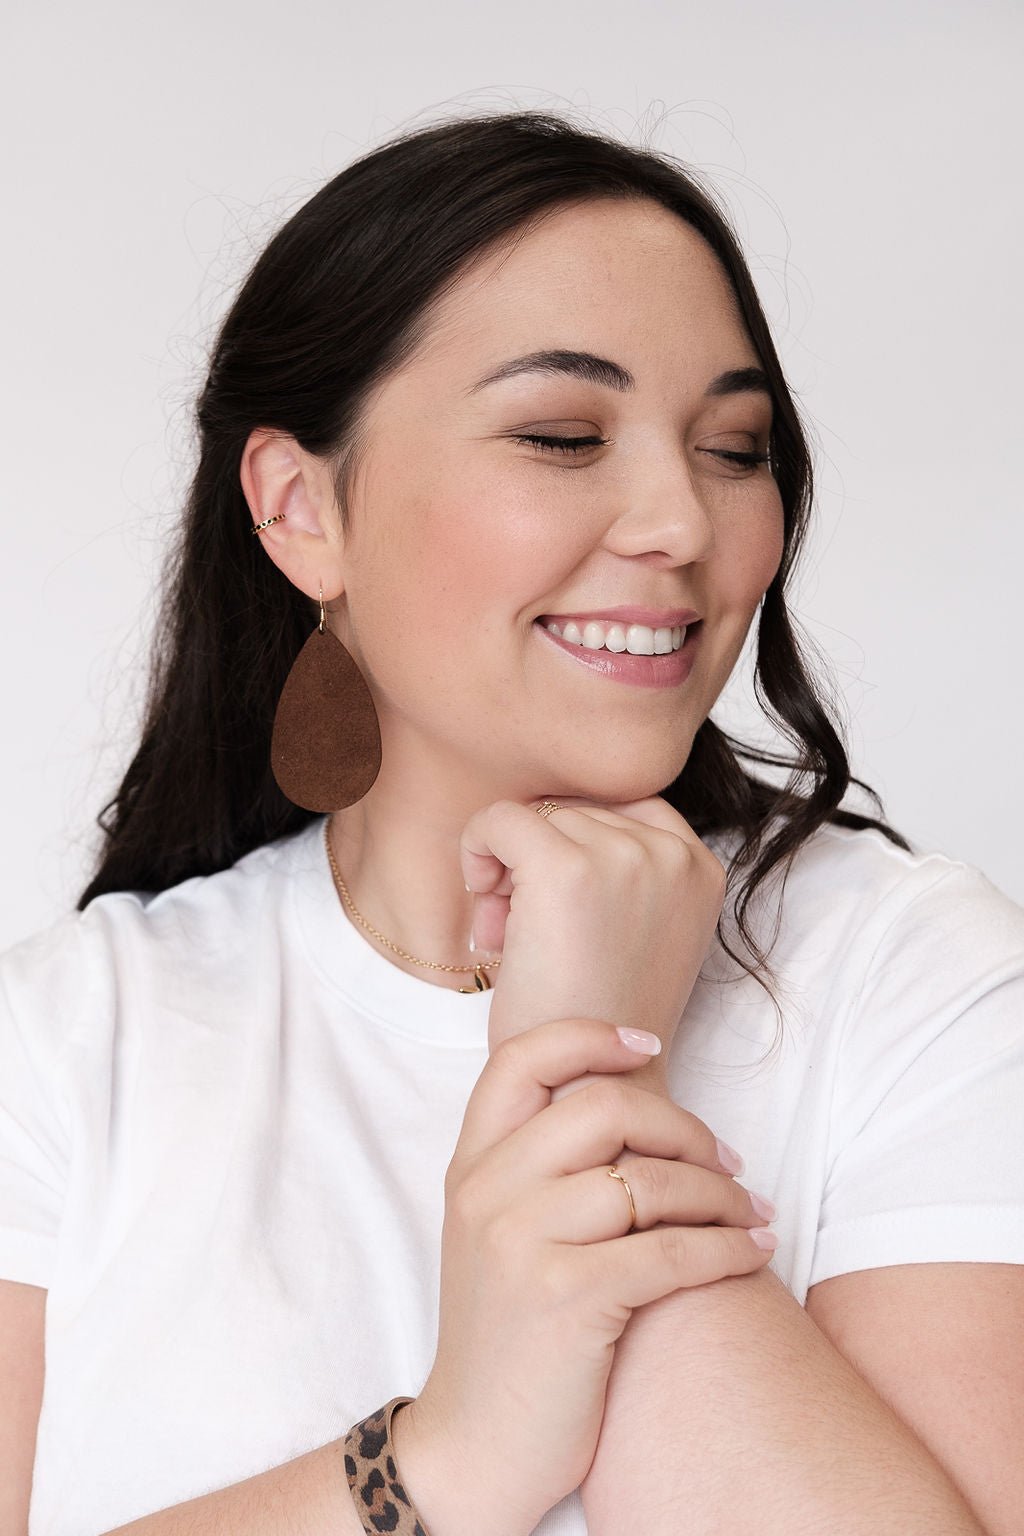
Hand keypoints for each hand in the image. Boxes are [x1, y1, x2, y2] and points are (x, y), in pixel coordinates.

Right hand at [392, 1017, 774, 1535]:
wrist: (473, 1447)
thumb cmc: (506, 1336)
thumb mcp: (494, 1234)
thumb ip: (537, 1168)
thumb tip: (634, 1109)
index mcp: (469, 1166)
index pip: (522, 1059)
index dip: (591, 1037)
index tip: (649, 1046)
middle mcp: (488, 1192)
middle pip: (602, 1106)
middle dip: (682, 1126)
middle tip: (725, 1157)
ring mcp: (521, 1243)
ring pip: (648, 1179)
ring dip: (720, 1192)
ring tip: (751, 1213)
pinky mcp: (565, 1300)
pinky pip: (670, 1250)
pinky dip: (727, 1248)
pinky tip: (751, 1253)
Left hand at [459, 795, 725, 1062]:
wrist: (589, 1088)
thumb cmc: (600, 1021)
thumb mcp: (642, 929)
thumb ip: (625, 871)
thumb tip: (550, 813)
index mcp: (701, 867)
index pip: (621, 808)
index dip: (578, 847)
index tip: (563, 906)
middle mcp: (671, 852)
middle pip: (576, 812)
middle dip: (541, 862)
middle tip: (528, 933)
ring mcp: (622, 855)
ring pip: (537, 818)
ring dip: (509, 871)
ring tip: (514, 939)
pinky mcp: (564, 867)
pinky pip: (499, 820)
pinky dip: (476, 852)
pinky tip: (486, 910)